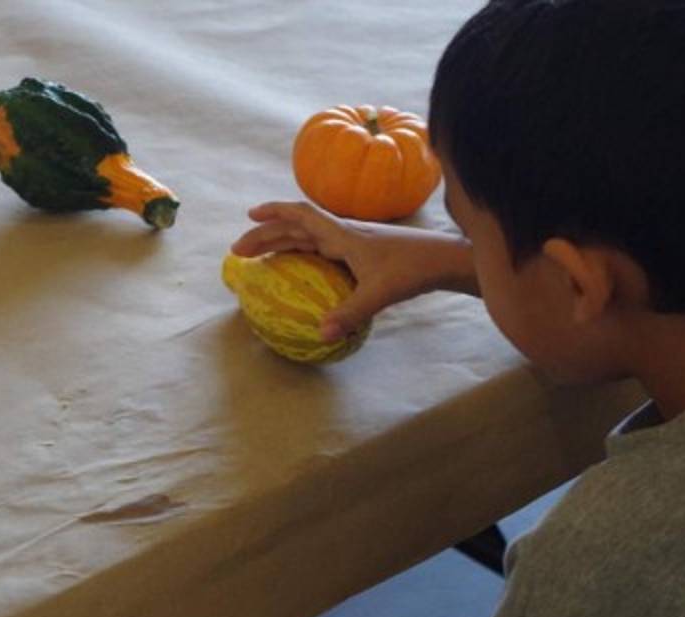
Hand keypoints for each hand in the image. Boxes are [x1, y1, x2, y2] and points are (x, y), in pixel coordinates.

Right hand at [231, 201, 476, 340]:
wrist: (445, 259)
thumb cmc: (413, 270)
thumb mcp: (381, 292)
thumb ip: (350, 312)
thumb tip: (322, 334)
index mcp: (342, 235)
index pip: (300, 215)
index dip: (273, 213)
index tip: (249, 216)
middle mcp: (344, 234)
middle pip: (296, 228)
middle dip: (266, 234)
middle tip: (240, 251)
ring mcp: (353, 242)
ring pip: (308, 237)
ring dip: (282, 243)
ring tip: (260, 257)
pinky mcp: (363, 253)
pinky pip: (322, 249)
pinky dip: (302, 254)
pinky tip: (299, 269)